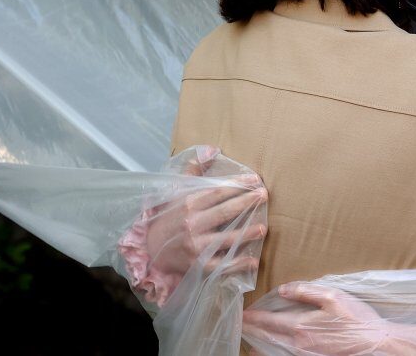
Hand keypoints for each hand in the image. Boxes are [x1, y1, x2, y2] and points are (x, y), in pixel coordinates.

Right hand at [119, 145, 267, 304]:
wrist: (151, 248)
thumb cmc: (170, 217)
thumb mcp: (176, 191)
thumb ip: (193, 170)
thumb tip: (211, 150)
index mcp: (188, 204)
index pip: (217, 192)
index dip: (238, 184)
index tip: (256, 180)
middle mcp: (191, 225)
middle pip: (224, 212)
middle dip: (246, 203)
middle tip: (264, 196)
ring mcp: (195, 247)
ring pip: (225, 239)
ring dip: (246, 234)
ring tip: (264, 228)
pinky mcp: (198, 266)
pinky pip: (221, 265)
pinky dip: (238, 265)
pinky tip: (253, 262)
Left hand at [243, 283, 415, 355]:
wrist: (374, 344)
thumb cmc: (356, 319)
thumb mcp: (333, 297)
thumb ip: (306, 291)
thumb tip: (282, 289)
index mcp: (301, 326)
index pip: (268, 321)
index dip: (252, 317)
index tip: (241, 313)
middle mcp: (297, 344)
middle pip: (266, 337)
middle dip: (251, 330)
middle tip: (241, 324)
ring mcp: (304, 354)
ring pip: (273, 349)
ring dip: (260, 342)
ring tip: (252, 335)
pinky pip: (284, 355)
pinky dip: (273, 350)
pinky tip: (272, 346)